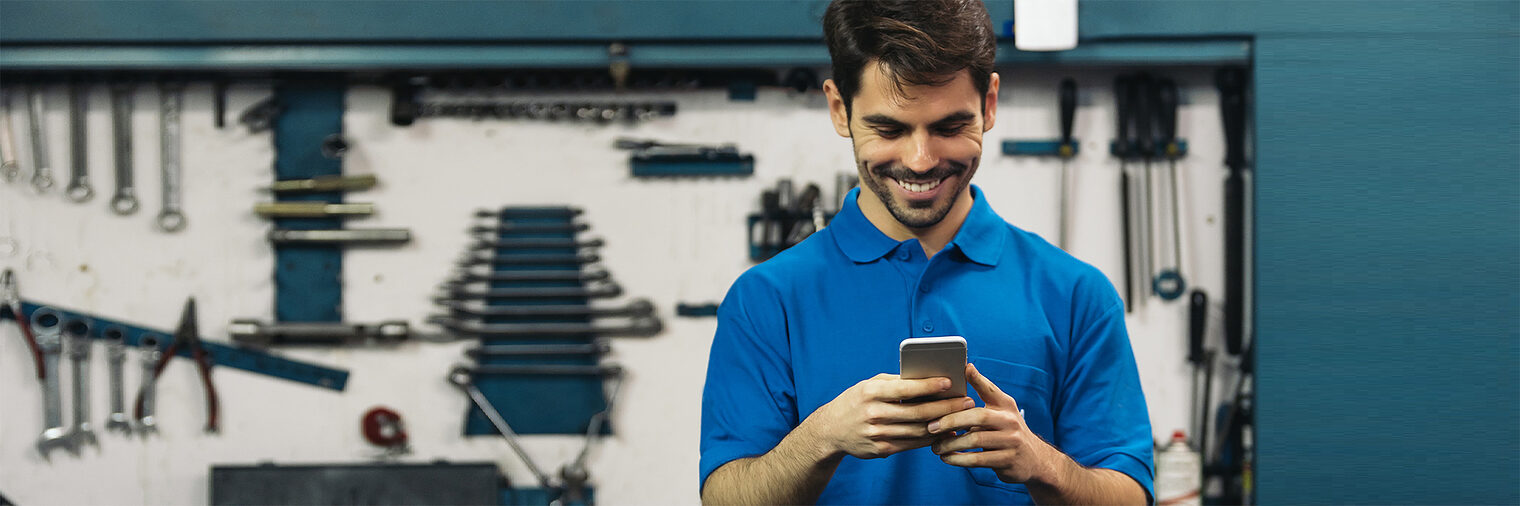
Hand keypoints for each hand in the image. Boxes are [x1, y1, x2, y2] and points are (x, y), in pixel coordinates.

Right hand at [801, 373, 975, 459]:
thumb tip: (927, 377)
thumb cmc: (855, 401)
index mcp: (870, 393)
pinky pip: (912, 444)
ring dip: (943, 425)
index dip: (929, 386)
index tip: (949, 381)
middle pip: (917, 412)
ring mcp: (877, 434)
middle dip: (946, 407)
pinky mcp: (881, 450)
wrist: (831, 430)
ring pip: (918, 431)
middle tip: (967, 402)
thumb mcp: (869, 385)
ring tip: (962, 417)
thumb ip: (895, 382)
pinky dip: (930, 438)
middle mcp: (873, 414)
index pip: (905, 389)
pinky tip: (944, 432)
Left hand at [928, 363, 1062, 484]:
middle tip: (931, 427)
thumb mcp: (1001, 411)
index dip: (978, 379)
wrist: (1033, 460)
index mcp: (1006, 406)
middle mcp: (1010, 421)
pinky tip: (946, 458)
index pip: (990, 390)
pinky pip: (978, 459)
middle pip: (978, 416)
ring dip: (951, 444)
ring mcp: (1011, 441)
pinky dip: (959, 459)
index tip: (964, 368)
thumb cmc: (1007, 431)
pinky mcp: (1007, 461)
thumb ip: (984, 393)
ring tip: (935, 447)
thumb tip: (966, 368)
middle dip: (951, 421)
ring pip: (975, 440)